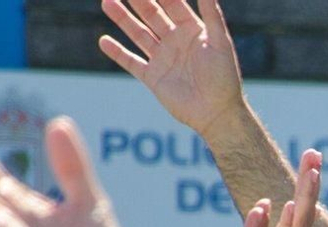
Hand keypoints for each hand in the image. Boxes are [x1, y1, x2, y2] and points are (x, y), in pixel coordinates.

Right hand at [100, 0, 243, 138]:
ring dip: (123, 19)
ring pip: (138, 33)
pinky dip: (118, 53)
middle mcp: (176, 42)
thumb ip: (212, 14)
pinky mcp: (154, 78)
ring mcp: (163, 59)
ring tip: (107, 2)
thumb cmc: (224, 77)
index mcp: (193, 31)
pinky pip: (131, 62)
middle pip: (152, 14)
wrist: (216, 113)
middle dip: (138, 0)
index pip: (172, 4)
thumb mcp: (220, 43)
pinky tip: (104, 41)